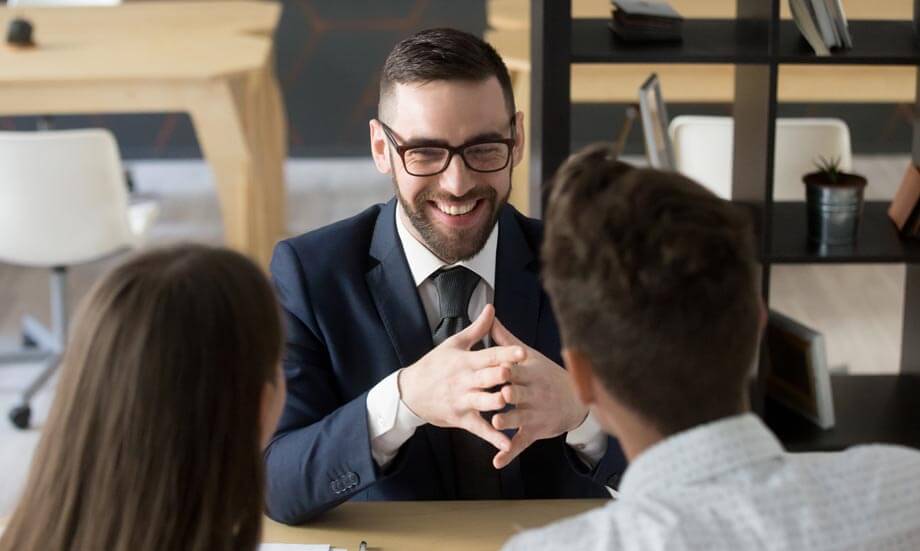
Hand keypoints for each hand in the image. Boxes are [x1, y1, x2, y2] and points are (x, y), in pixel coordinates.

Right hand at [399, 304, 525, 452]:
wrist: (410, 392)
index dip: (505, 354)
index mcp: (465, 361)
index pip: (488, 355)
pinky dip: (492, 436)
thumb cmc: (434, 365)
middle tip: (512, 372)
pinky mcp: (460, 418)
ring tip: (508, 401)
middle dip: (498, 375)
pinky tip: (507, 442)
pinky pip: (478, 429)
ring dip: (494, 402)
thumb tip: (491, 307)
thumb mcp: (453, 344)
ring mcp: (462, 400)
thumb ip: (477, 328)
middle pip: (485, 378)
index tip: (522, 352)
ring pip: (481, 402)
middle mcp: (464, 381)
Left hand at [489, 317, 587, 468]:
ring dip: (508, 420)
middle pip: (520, 393)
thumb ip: (506, 341)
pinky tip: (497, 461)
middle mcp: (533, 394)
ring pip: (520, 418)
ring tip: (495, 422)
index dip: (510, 368)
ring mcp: (534, 414)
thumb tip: (489, 316)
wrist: (577, 401)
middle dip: (511, 393)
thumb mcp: (530, 356)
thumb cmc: (547, 375)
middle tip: (500, 393)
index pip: (519, 370)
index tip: (499, 365)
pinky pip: (521, 443)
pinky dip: (509, 453)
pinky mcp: (535, 432)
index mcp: (531, 374)